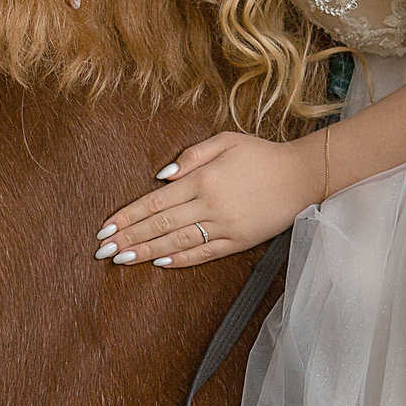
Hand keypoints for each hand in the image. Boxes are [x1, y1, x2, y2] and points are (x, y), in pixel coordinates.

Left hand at [93, 132, 321, 268]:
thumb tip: (161, 175)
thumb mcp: (226, 141)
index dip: (128, 216)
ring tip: (122, 260)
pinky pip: (205, 253)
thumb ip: (192, 156)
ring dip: (147, 252)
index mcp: (203, 179)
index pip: (155, 201)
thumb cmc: (262, 154)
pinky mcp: (239, 241)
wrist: (302, 176)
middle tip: (102, 250)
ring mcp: (225, 225)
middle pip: (160, 224)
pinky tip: (160, 264)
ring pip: (178, 242)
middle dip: (129, 238)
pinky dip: (181, 259)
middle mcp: (210, 204)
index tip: (106, 227)